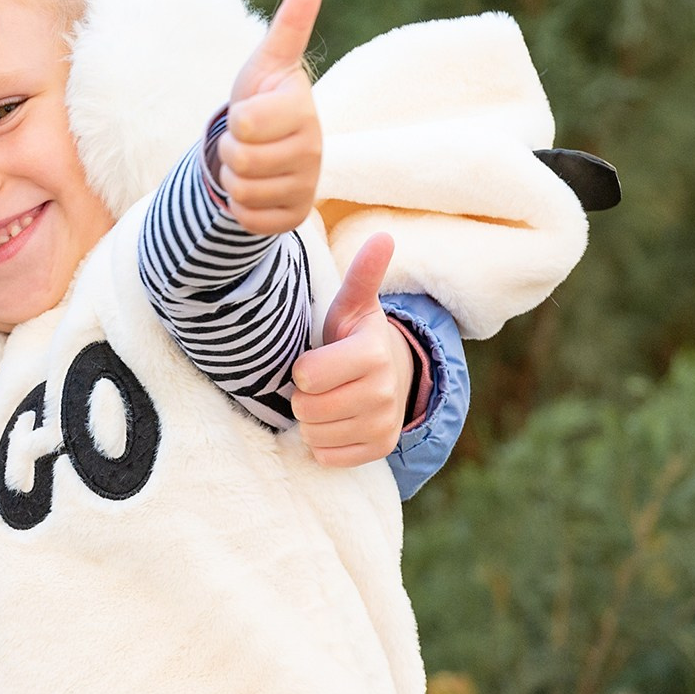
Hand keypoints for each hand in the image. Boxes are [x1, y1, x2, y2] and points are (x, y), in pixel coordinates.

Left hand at [219, 0, 322, 235]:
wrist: (266, 146)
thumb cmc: (263, 97)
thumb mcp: (267, 62)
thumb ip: (288, 27)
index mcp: (303, 110)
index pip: (245, 123)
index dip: (236, 119)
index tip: (249, 113)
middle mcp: (314, 150)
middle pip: (241, 159)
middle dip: (230, 151)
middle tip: (247, 141)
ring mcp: (308, 185)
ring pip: (243, 191)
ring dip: (233, 179)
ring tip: (250, 162)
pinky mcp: (295, 216)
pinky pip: (249, 220)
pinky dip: (240, 207)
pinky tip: (254, 189)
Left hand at [291, 234, 414, 467]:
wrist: (392, 376)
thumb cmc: (355, 338)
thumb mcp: (354, 306)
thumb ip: (363, 275)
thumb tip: (383, 237)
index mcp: (371, 354)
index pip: (307, 376)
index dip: (302, 369)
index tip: (314, 360)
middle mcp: (383, 392)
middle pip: (306, 408)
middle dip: (303, 396)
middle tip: (318, 383)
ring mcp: (384, 425)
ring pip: (314, 434)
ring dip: (311, 420)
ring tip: (327, 399)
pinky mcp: (379, 450)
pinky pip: (326, 456)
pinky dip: (322, 443)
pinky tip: (335, 421)